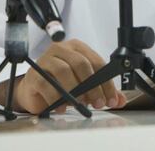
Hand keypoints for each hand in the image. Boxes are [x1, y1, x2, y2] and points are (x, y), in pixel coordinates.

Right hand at [0, 39, 126, 113]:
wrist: (35, 89)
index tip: (111, 99)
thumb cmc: (60, 83)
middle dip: (93, 86)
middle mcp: (62, 49)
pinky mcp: (34, 73)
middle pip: (82, 64)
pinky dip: (57, 98)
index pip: (97, 62)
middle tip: (97, 103)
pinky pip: (47, 84)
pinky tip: (62, 107)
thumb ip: (102, 90)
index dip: (106, 82)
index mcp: (77, 47)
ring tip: (80, 104)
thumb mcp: (84, 85)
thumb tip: (120, 100)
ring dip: (75, 91)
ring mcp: (46, 59)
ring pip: (64, 71)